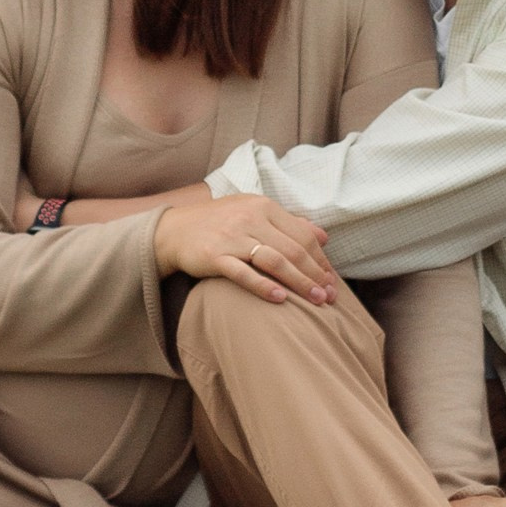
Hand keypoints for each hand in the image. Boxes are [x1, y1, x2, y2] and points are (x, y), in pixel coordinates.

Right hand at [152, 191, 335, 306]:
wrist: (174, 230)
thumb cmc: (220, 223)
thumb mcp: (253, 213)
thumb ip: (288, 223)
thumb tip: (323, 236)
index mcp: (263, 206)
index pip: (302, 234)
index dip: (320, 259)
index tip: (331, 280)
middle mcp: (250, 218)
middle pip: (293, 249)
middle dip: (315, 274)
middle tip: (330, 296)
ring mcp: (232, 237)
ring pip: (274, 261)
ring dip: (299, 282)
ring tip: (316, 299)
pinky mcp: (214, 256)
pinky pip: (243, 273)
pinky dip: (264, 286)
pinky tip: (281, 299)